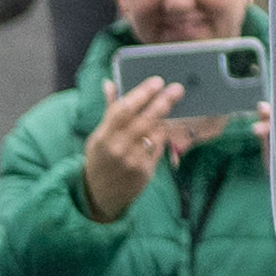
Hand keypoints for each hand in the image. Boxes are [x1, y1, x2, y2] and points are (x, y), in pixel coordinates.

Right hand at [78, 74, 193, 217]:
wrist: (99, 194)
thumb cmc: (100, 159)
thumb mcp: (98, 135)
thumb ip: (109, 109)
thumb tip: (109, 83)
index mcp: (103, 136)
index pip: (124, 110)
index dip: (142, 94)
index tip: (157, 81)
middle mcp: (117, 148)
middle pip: (144, 120)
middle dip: (162, 102)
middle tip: (177, 89)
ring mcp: (132, 161)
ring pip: (155, 134)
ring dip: (165, 117)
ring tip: (173, 103)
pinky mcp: (144, 172)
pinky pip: (159, 148)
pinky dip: (163, 135)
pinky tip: (166, 125)